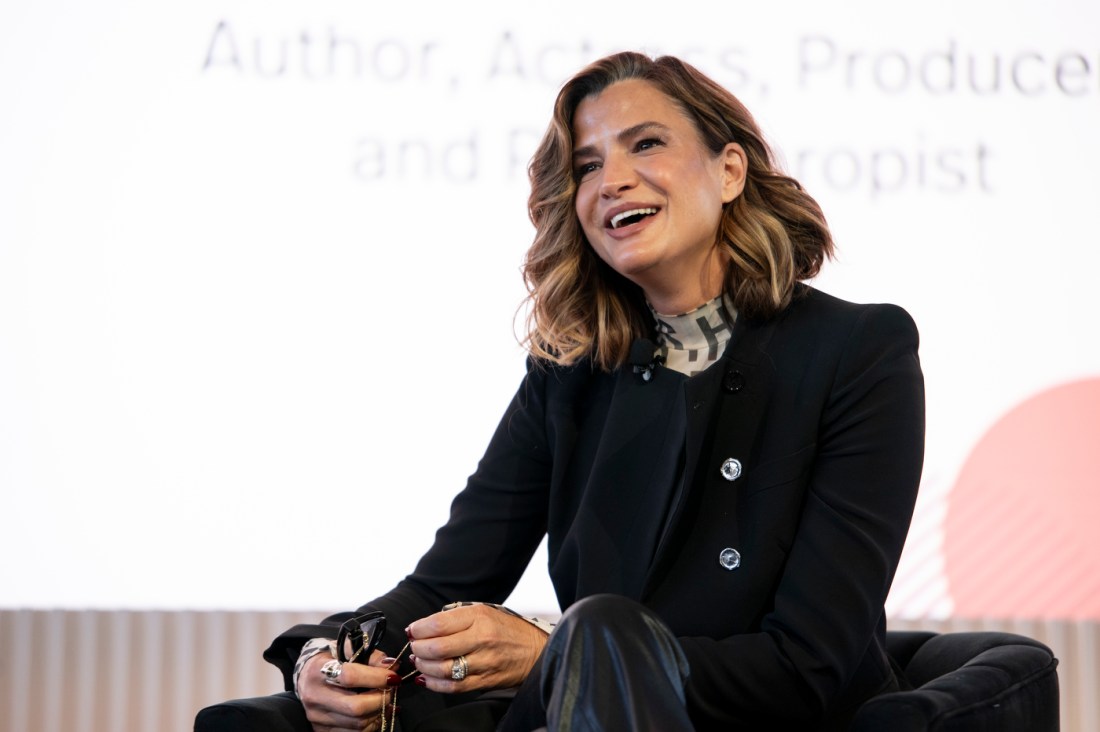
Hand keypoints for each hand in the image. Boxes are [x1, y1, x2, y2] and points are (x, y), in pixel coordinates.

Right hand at [298, 649, 401, 731]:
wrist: (308, 676)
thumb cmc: (332, 660)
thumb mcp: (348, 648)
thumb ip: (371, 654)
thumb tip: (392, 666)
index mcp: (318, 671)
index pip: (350, 677)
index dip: (376, 677)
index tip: (392, 676)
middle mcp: (315, 696)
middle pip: (355, 707)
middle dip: (381, 699)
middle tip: (391, 689)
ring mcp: (317, 717)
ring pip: (358, 723)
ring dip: (379, 712)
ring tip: (386, 700)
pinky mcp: (322, 730)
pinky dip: (372, 724)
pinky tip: (378, 712)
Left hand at [406, 604, 547, 692]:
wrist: (535, 650)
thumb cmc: (506, 629)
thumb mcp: (484, 612)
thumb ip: (455, 618)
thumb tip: (423, 628)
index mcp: (479, 616)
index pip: (439, 624)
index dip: (419, 629)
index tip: (413, 631)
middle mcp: (482, 638)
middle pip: (437, 647)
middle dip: (418, 648)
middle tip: (415, 647)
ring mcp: (484, 662)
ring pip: (443, 669)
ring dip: (424, 667)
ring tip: (420, 661)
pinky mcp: (485, 681)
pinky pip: (453, 687)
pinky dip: (434, 684)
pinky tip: (427, 678)